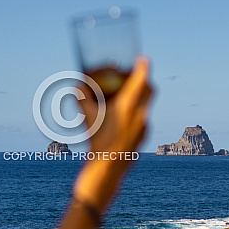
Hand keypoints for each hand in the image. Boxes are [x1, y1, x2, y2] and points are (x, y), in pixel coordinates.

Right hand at [73, 57, 153, 210]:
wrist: (107, 170)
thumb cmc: (96, 142)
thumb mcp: (87, 117)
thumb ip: (82, 99)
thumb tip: (78, 86)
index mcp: (128, 106)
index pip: (141, 79)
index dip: (143, 67)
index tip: (143, 58)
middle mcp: (140, 114)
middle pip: (150, 90)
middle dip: (144, 81)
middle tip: (135, 76)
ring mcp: (144, 127)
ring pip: (147, 105)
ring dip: (140, 97)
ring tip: (126, 96)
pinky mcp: (142, 138)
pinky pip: (143, 119)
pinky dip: (136, 112)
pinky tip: (123, 118)